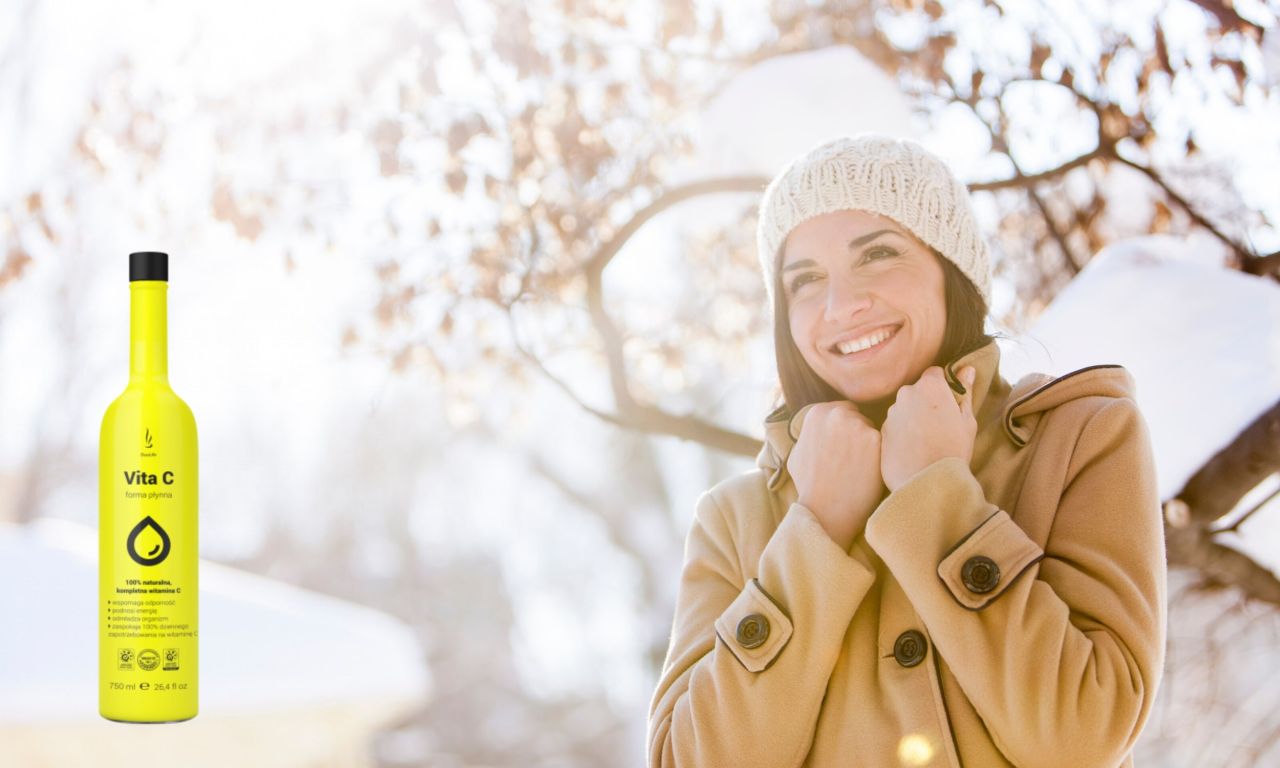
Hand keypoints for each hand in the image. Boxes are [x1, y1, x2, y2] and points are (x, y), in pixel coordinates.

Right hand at [787, 401, 886, 550]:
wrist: (826, 511)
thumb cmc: (810, 486)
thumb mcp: (797, 454)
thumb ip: (809, 434)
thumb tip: (815, 429)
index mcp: (817, 412)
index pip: (842, 410)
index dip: (844, 430)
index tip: (844, 447)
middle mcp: (836, 413)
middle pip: (859, 417)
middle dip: (857, 434)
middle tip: (853, 459)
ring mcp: (857, 425)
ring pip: (872, 430)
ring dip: (870, 445)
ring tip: (860, 469)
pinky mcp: (875, 440)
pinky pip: (884, 444)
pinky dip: (880, 457)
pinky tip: (870, 472)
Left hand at [880, 365, 977, 492]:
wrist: (928, 482)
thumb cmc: (953, 450)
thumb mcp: (967, 420)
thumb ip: (965, 392)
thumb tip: (968, 369)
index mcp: (930, 386)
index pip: (935, 374)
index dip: (942, 387)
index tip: (948, 402)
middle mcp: (906, 394)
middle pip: (917, 391)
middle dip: (926, 402)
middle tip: (939, 425)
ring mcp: (891, 413)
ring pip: (904, 408)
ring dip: (913, 417)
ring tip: (926, 441)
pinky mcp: (881, 431)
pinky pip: (894, 426)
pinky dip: (902, 433)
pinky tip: (913, 450)